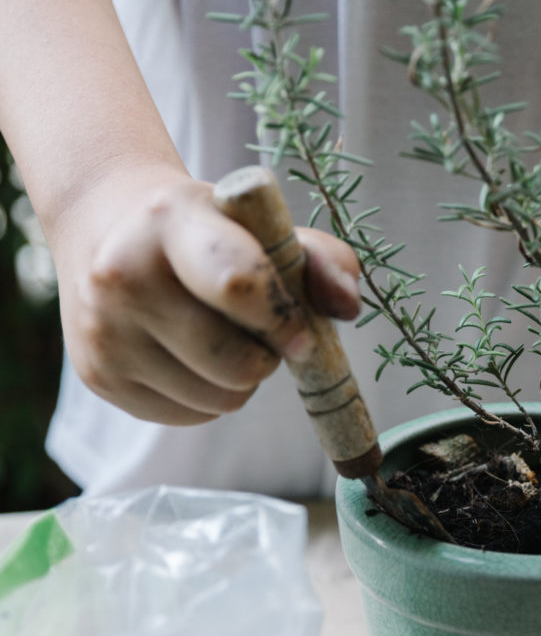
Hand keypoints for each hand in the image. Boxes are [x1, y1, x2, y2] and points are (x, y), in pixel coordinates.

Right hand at [51, 165, 361, 425]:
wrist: (107, 231)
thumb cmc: (206, 231)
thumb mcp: (260, 225)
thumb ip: (319, 258)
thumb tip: (347, 307)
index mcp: (170, 220)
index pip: (238, 284)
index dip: (284, 320)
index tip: (302, 333)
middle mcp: (122, 275)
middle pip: (233, 361)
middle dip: (266, 357)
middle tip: (262, 333)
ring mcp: (103, 331)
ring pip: (217, 398)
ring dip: (240, 381)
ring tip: (225, 340)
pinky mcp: (98, 377)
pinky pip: (189, 416)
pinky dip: (209, 398)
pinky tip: (193, 358)